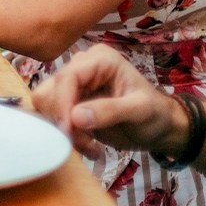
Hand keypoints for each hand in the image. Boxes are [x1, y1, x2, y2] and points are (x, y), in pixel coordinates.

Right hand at [31, 45, 187, 159]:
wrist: (159, 130)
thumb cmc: (156, 114)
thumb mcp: (140, 110)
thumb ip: (110, 110)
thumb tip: (75, 117)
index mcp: (99, 60)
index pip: (67, 77)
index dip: (62, 103)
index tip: (68, 130)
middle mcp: (80, 68)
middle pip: (50, 91)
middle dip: (63, 120)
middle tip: (85, 143)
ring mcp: (72, 86)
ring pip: (46, 106)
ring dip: (63, 130)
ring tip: (89, 146)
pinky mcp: (68, 103)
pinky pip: (52, 118)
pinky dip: (66, 135)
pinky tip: (87, 146)